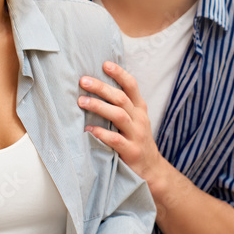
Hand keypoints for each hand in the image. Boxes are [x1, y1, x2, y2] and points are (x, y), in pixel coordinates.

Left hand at [78, 62, 163, 179]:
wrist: (151, 169)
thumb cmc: (136, 140)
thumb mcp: (135, 119)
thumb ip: (122, 105)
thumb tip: (97, 86)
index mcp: (140, 108)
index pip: (132, 86)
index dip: (119, 74)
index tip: (105, 64)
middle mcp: (139, 119)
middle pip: (121, 98)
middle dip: (102, 87)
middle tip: (84, 80)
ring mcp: (136, 135)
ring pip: (118, 115)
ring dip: (99, 106)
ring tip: (81, 101)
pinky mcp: (131, 151)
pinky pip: (115, 140)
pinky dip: (101, 133)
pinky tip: (88, 130)